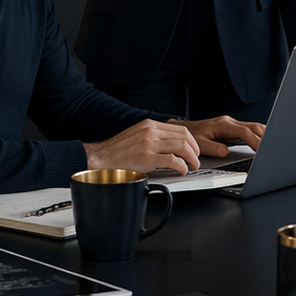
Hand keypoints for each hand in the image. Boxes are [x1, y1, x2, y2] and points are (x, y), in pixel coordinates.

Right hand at [84, 119, 202, 174]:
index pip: (180, 128)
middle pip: (184, 136)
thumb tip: (171, 144)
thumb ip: (154, 136)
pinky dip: (182, 166)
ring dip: (192, 158)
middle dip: (195, 149)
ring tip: (192, 165)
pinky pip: (173, 160)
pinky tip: (181, 170)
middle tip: (195, 159)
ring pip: (182, 146)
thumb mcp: (137, 135)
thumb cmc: (117, 151)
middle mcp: (150, 131)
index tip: (194, 149)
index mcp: (149, 124)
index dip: (191, 140)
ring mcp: (149, 143)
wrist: (100, 158)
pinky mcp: (147, 157)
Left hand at [172, 116, 265, 154]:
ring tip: (274, 143)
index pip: (244, 131)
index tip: (262, 149)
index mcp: (223, 125)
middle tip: (274, 146)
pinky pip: (250, 129)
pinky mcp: (233, 128)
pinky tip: (264, 140)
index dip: (254, 140)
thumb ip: (212, 148)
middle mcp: (229, 122)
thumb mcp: (198, 143)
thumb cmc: (191, 135)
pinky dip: (259, 134)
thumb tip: (225, 152)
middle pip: (253, 126)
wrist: (184, 128)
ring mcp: (232, 124)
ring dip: (264, 134)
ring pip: (253, 126)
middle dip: (266, 135)